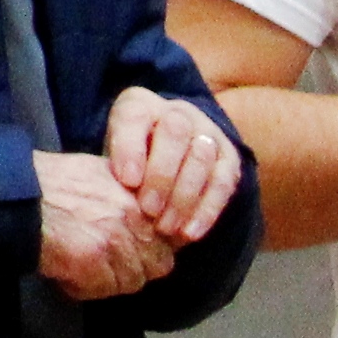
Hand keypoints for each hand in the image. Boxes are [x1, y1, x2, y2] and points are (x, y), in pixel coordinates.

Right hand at [31, 151, 177, 300]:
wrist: (14, 197)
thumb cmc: (49, 184)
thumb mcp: (99, 174)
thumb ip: (129, 195)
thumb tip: (151, 217)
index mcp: (140, 193)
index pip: (173, 233)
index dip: (157, 247)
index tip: (140, 252)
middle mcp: (135, 216)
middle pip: (159, 263)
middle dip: (136, 268)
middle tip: (107, 265)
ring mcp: (117, 240)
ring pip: (132, 280)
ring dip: (109, 280)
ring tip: (82, 268)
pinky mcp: (95, 261)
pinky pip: (104, 289)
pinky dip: (84, 288)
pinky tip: (67, 274)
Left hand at [99, 83, 241, 249]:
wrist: (167, 163)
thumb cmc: (128, 165)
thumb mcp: (108, 158)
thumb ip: (108, 168)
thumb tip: (117, 196)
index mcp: (140, 105)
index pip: (135, 117)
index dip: (132, 148)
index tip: (128, 182)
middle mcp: (179, 112)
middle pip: (176, 132)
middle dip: (162, 175)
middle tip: (149, 210)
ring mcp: (208, 133)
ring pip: (202, 157)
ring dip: (184, 196)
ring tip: (167, 228)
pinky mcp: (229, 159)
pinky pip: (223, 182)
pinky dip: (207, 210)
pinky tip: (190, 232)